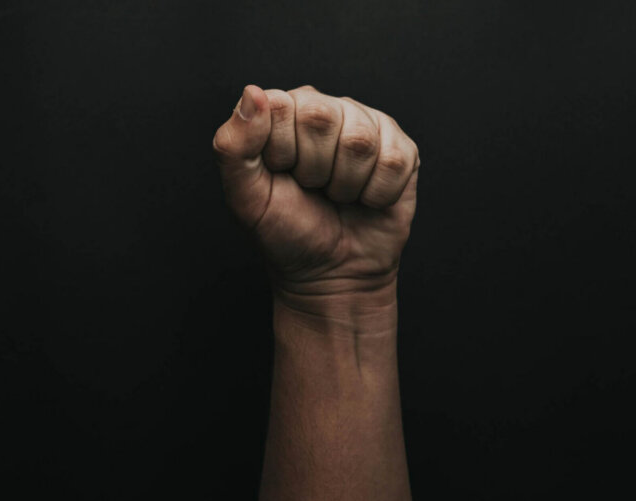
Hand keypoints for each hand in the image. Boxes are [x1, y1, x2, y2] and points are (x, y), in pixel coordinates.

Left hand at [212, 85, 419, 310]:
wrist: (331, 273)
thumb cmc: (286, 231)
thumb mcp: (245, 196)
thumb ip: (234, 145)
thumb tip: (252, 93)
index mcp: (283, 111)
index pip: (279, 106)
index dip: (280, 151)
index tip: (281, 175)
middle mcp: (326, 108)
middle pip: (322, 117)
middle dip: (313, 169)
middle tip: (311, 187)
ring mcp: (367, 125)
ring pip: (360, 141)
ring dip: (345, 185)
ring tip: (337, 195)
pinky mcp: (401, 149)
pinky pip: (394, 161)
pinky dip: (376, 194)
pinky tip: (365, 199)